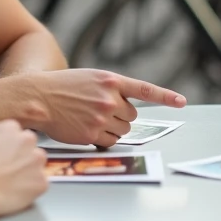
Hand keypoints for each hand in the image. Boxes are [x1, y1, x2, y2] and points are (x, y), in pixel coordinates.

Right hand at [0, 119, 48, 217]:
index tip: (3, 156)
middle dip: (21, 157)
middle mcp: (27, 140)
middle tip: (7, 170)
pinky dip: (31, 190)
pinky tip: (15, 193)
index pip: (16, 135)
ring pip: (36, 165)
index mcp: (9, 128)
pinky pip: (40, 185)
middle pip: (30, 147)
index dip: (8, 147)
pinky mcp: (41, 181)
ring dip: (28, 172)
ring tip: (11, 183)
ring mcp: (36, 161)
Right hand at [34, 69, 185, 146]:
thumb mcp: (91, 79)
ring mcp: (102, 116)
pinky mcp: (92, 133)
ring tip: (91, 119)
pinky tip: (86, 129)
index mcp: (111, 80)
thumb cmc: (63, 88)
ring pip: (123, 130)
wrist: (38, 97)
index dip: (166, 97)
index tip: (182, 102)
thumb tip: (128, 109)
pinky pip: (110, 141)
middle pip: (132, 116)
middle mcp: (110, 98)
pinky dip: (102, 138)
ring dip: (113, 128)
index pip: (145, 90)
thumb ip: (111, 89)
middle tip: (101, 112)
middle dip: (121, 117)